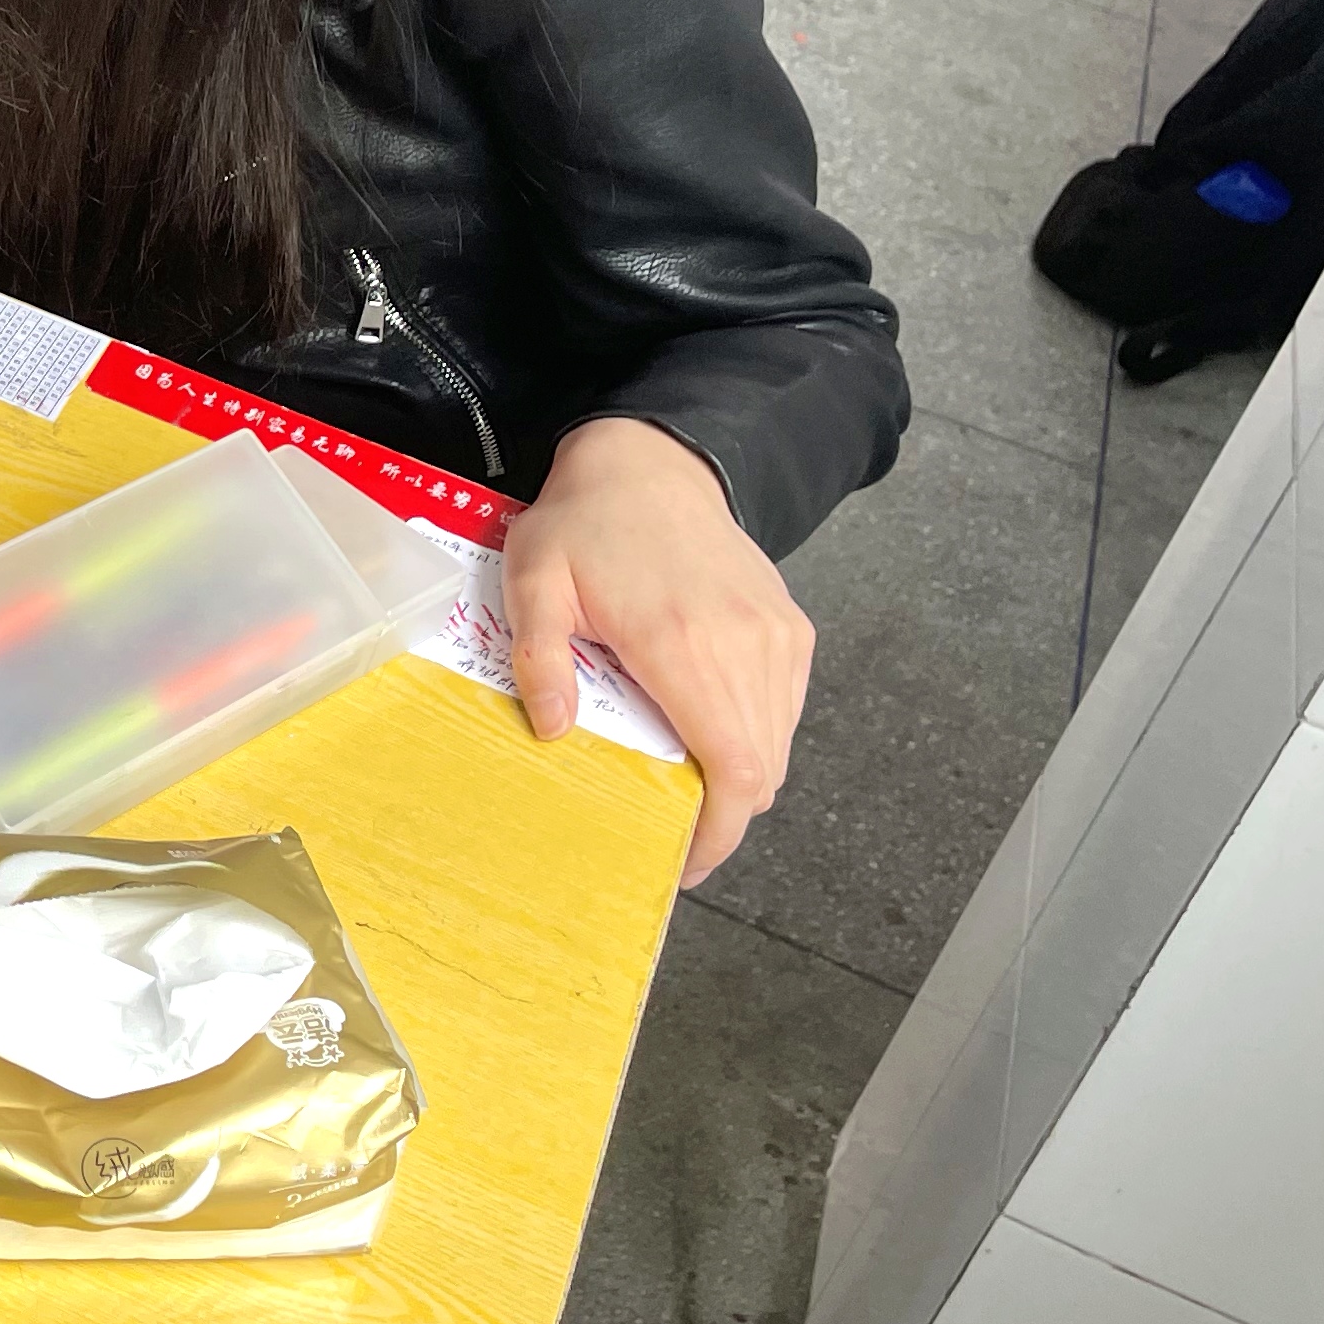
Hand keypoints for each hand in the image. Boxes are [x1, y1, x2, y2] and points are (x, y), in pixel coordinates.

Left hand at [499, 416, 813, 886]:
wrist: (653, 462)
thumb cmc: (585, 522)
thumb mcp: (534, 579)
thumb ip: (540, 657)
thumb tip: (556, 732)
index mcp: (684, 645)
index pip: (734, 770)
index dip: (718, 832)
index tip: (684, 862)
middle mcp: (747, 647)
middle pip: (761, 772)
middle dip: (719, 815)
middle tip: (664, 830)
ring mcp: (777, 637)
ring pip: (777, 745)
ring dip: (736, 777)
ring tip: (676, 785)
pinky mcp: (789, 627)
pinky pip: (782, 709)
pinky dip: (752, 736)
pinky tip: (700, 732)